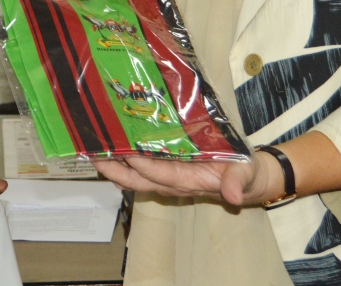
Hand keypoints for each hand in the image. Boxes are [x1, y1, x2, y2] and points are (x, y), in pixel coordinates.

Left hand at [93, 151, 285, 206]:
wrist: (246, 178)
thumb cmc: (244, 174)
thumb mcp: (245, 176)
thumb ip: (237, 183)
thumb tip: (234, 196)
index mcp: (188, 182)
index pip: (160, 175)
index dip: (142, 165)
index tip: (125, 151)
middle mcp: (172, 182)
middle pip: (136, 180)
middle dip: (114, 169)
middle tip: (94, 154)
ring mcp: (167, 176)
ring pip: (134, 174)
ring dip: (114, 164)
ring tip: (94, 148)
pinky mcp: (167, 168)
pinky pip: (140, 166)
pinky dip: (125, 157)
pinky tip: (113, 144)